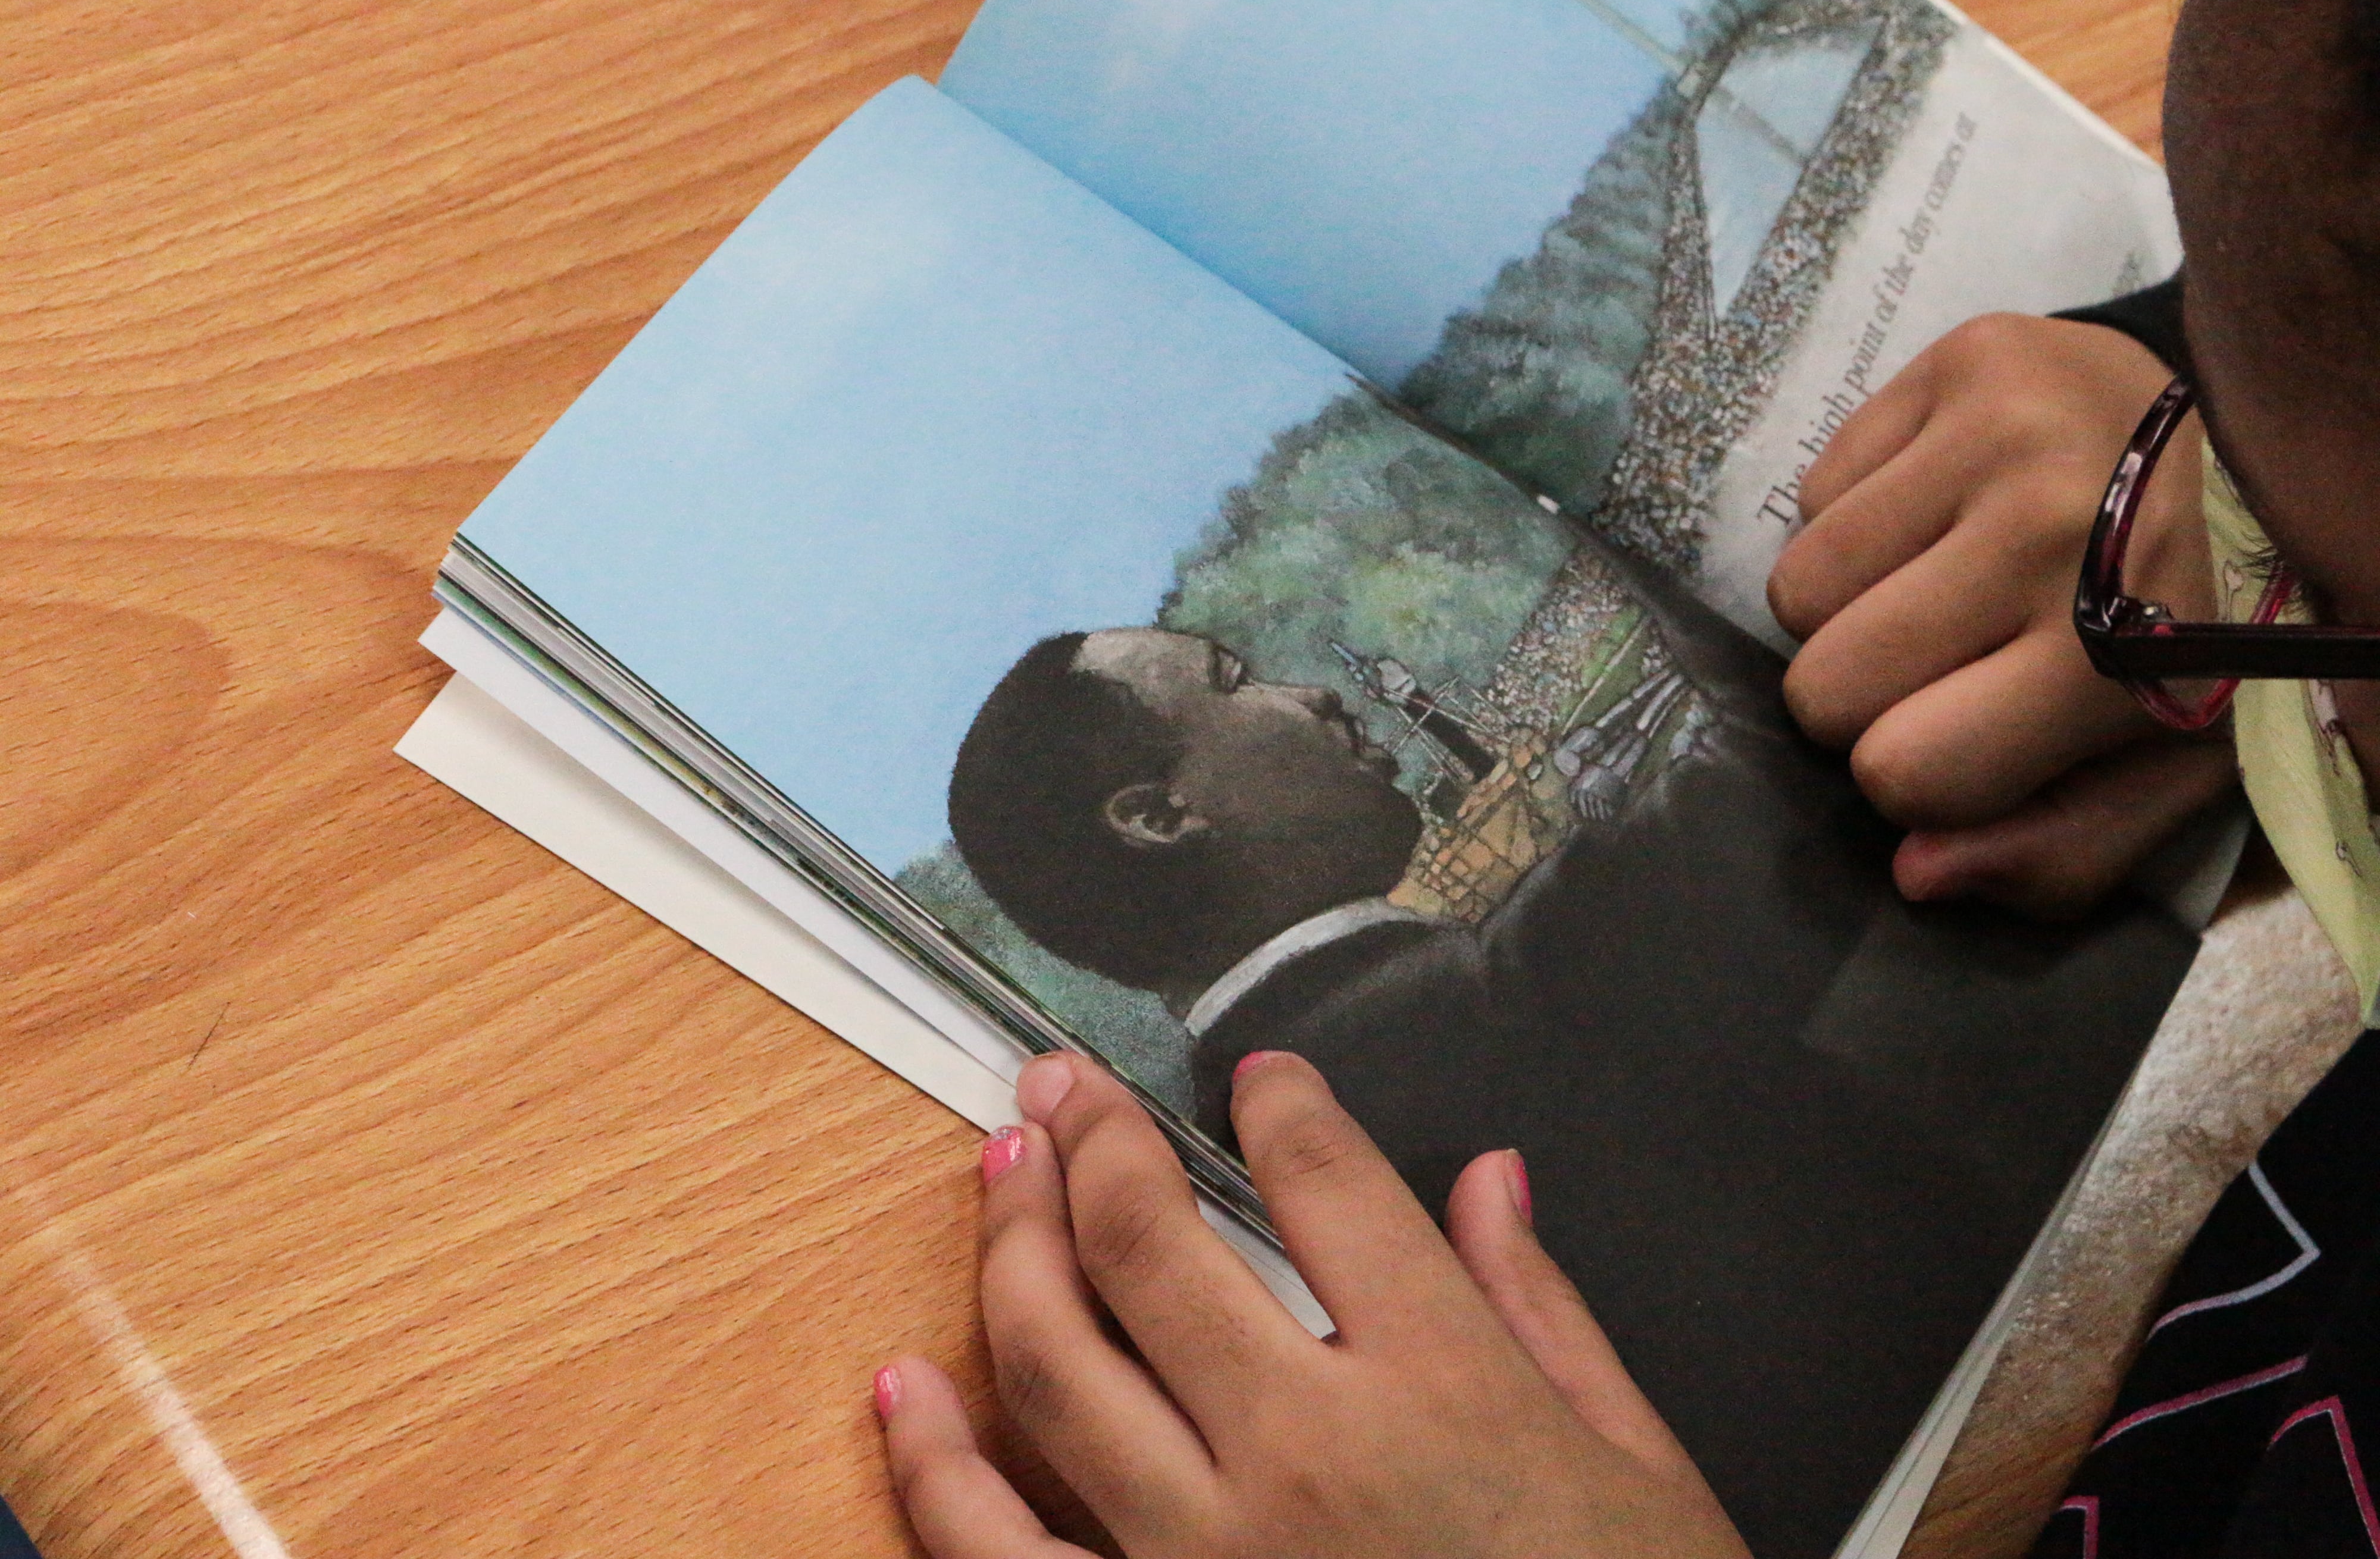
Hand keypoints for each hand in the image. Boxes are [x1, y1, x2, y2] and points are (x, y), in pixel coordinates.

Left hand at [875, 1051, 1749, 1558]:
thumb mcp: (1637, 1467)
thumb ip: (1544, 1310)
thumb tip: (1490, 1179)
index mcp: (1443, 1392)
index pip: (1327, 1185)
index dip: (1281, 1106)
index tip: (1258, 1082)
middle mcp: (1304, 1459)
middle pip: (1152, 1246)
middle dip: (1099, 1138)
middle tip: (1069, 1082)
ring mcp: (1203, 1558)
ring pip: (1055, 1364)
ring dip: (1010, 1245)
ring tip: (1000, 1167)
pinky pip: (998, 1549)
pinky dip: (933, 1463)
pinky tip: (907, 1383)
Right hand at [1766, 313, 2235, 915]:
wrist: (2255, 449)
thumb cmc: (2192, 627)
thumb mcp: (2165, 772)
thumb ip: (2055, 854)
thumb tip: (1914, 871)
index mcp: (2110, 656)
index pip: (1902, 770)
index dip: (1914, 773)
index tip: (1964, 735)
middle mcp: (2051, 532)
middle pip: (1825, 686)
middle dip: (1862, 693)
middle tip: (1943, 656)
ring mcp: (2000, 432)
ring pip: (1796, 589)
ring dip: (1847, 603)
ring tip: (1939, 574)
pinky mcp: (1965, 357)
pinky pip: (1813, 490)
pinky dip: (1858, 513)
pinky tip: (1943, 504)